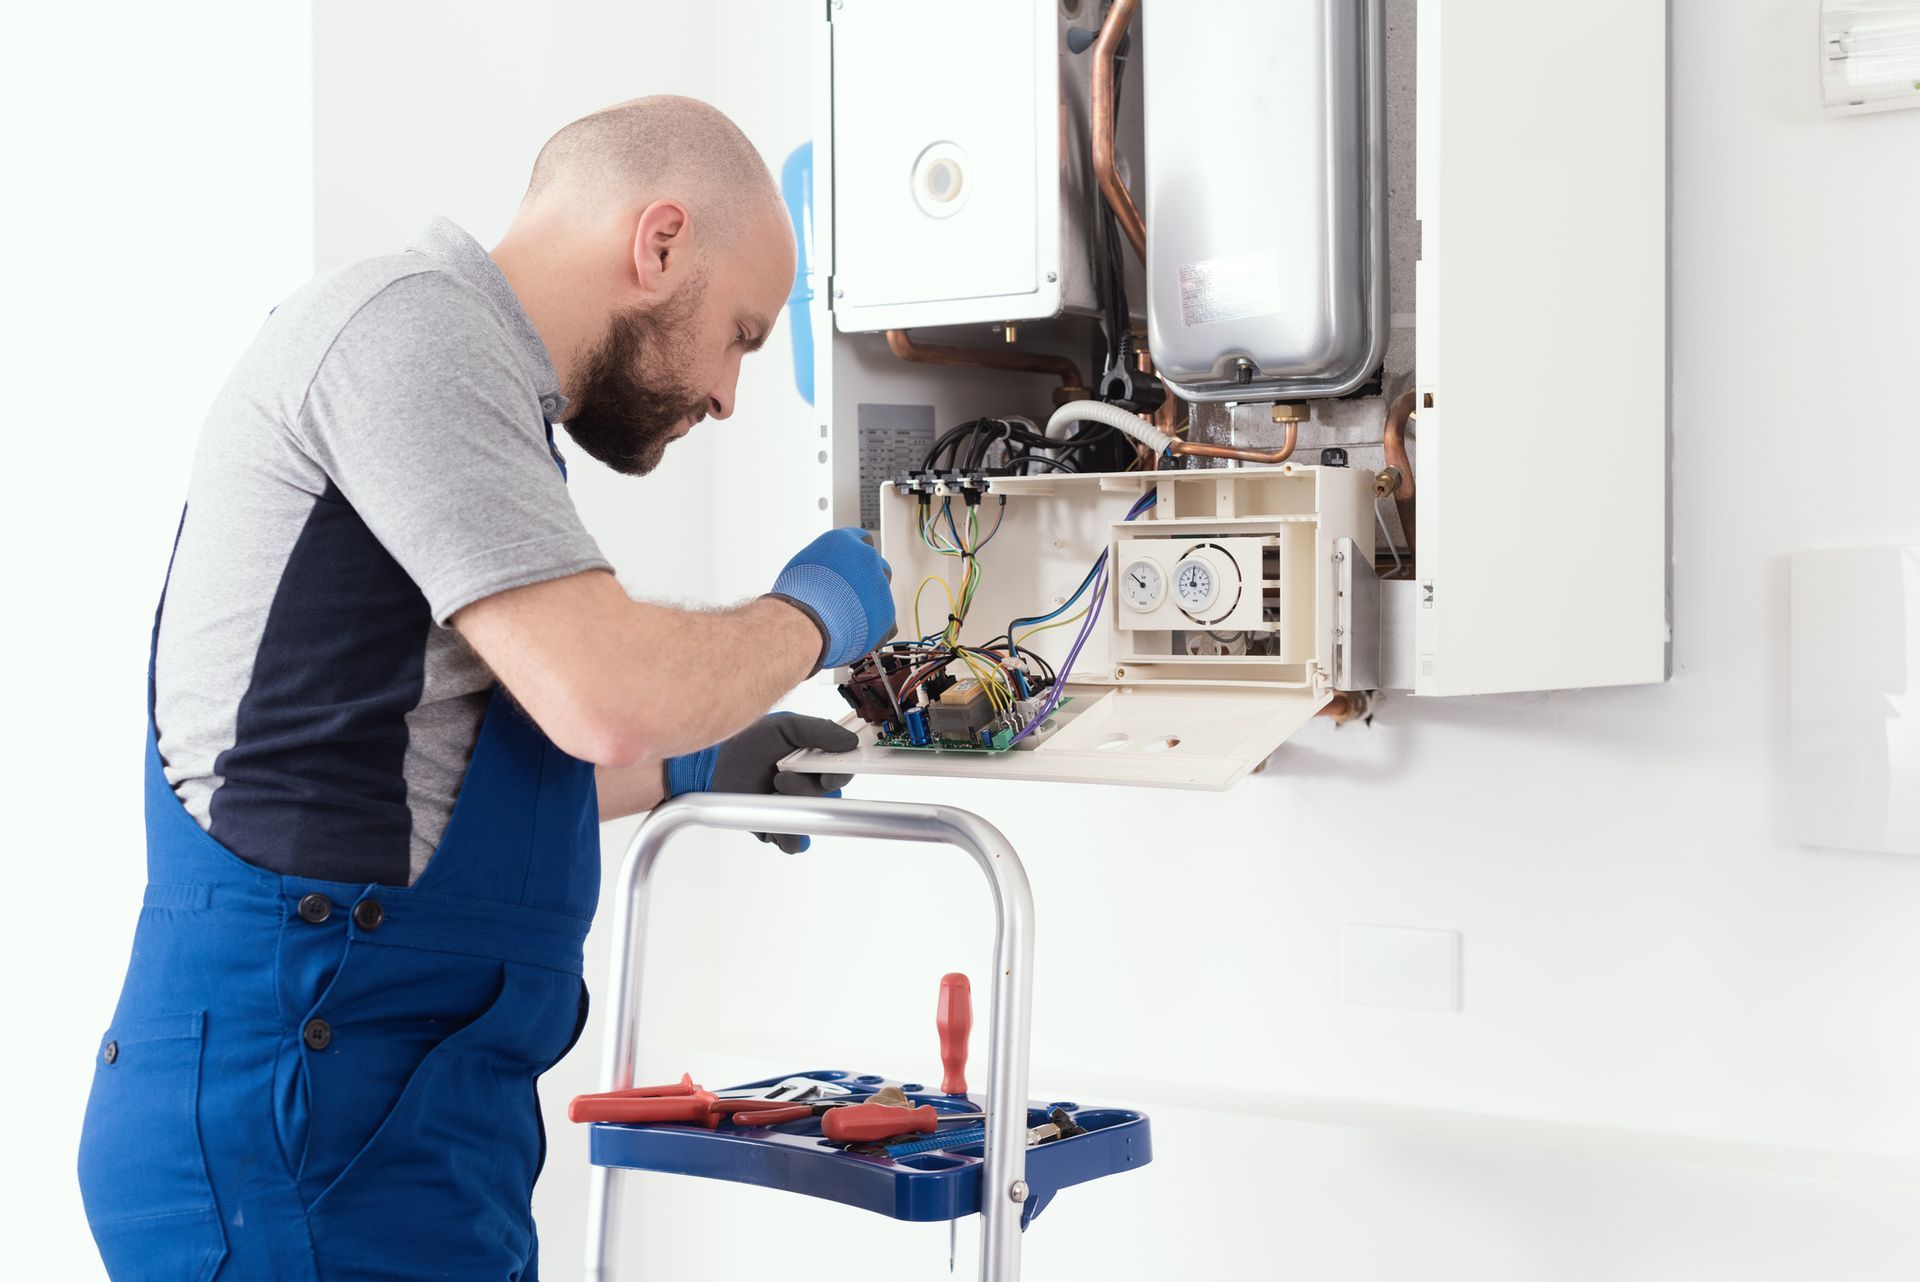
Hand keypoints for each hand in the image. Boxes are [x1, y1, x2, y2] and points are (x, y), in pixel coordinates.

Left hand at [662, 713, 859, 851]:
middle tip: (781, 776)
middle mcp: (809, 786)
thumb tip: (850, 742)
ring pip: (815, 822)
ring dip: (797, 810)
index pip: (843, 773)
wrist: (710, 764)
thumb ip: (820, 731)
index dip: (839, 776)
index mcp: (815, 761)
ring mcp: (794, 810)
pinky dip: (787, 833)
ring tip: (772, 792)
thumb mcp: (784, 726)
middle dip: (807, 789)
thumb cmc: (745, 740)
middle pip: (831, 799)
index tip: (825, 774)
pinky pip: (796, 843)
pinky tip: (770, 814)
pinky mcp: (778, 829)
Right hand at [766, 527, 895, 671]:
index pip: (862, 540)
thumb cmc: (796, 596)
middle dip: (868, 579)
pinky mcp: (887, 615)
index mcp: (845, 542)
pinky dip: (875, 629)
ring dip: (872, 603)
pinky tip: (857, 634)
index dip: (856, 557)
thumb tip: (824, 573)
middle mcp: (867, 558)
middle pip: (878, 565)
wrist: (806, 623)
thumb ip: (823, 564)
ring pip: (883, 594)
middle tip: (850, 594)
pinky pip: (887, 623)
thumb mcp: (802, 567)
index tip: (850, 567)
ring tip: (849, 617)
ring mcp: (880, 587)